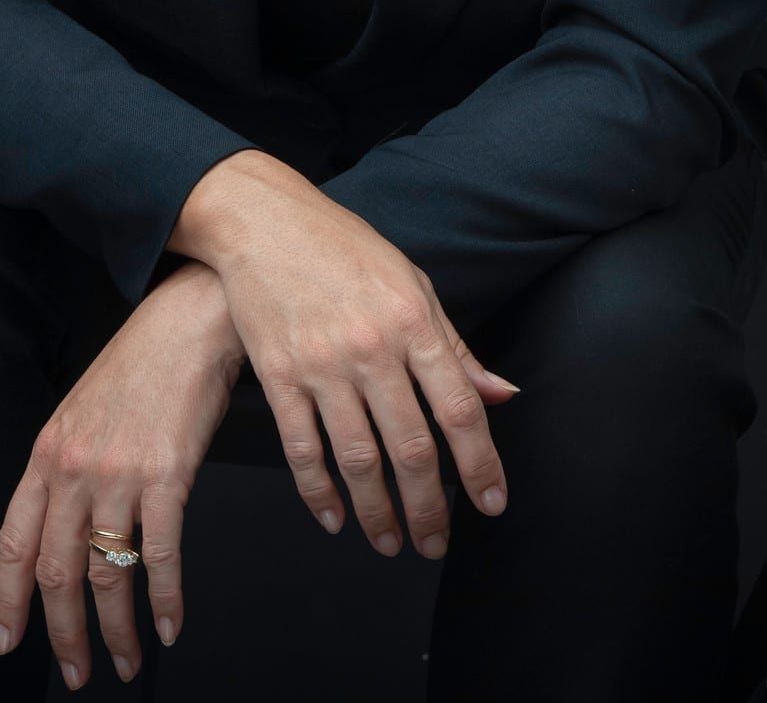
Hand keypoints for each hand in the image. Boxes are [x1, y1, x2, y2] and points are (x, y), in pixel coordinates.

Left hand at [0, 257, 245, 687]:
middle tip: (77, 671)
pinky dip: (164, 599)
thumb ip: (70, 464)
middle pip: (56, 570)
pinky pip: (159, 555)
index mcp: (48, 450)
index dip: (8, 598)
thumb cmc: (145, 359)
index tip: (7, 639)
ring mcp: (119, 472)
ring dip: (115, 629)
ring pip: (105, 573)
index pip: (15, 541)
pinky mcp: (167, 474)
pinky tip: (169, 623)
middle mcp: (75, 467)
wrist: (192, 319)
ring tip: (125, 660)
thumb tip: (71, 524)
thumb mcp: (85, 407)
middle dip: (63, 633)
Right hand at [194, 153, 521, 561]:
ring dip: (378, 513)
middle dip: (431, 507)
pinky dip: (318, 492)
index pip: (458, 408)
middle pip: (411, 447)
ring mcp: (321, 364)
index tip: (492, 504)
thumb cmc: (345, 249)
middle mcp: (371, 347)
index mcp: (413, 321)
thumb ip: (453, 346)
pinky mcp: (278, 375)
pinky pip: (301, 448)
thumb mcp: (412, 283)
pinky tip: (334, 518)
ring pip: (358, 460)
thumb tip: (500, 395)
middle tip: (437, 542)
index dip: (481, 464)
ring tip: (392, 543)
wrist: (266, 222)